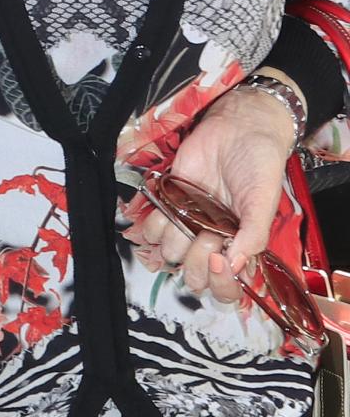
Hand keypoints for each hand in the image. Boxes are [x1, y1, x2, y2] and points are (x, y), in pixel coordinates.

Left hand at [126, 85, 294, 305]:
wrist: (239, 127)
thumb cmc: (259, 165)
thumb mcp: (264, 201)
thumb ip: (254, 235)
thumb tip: (235, 266)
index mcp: (240, 248)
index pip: (226, 289)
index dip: (219, 283)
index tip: (218, 258)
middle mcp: (214, 241)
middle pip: (194, 277)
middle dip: (196, 261)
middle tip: (206, 234)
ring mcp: (191, 222)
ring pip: (170, 254)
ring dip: (175, 240)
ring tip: (191, 216)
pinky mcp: (172, 201)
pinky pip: (152, 227)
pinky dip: (153, 222)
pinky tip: (167, 208)